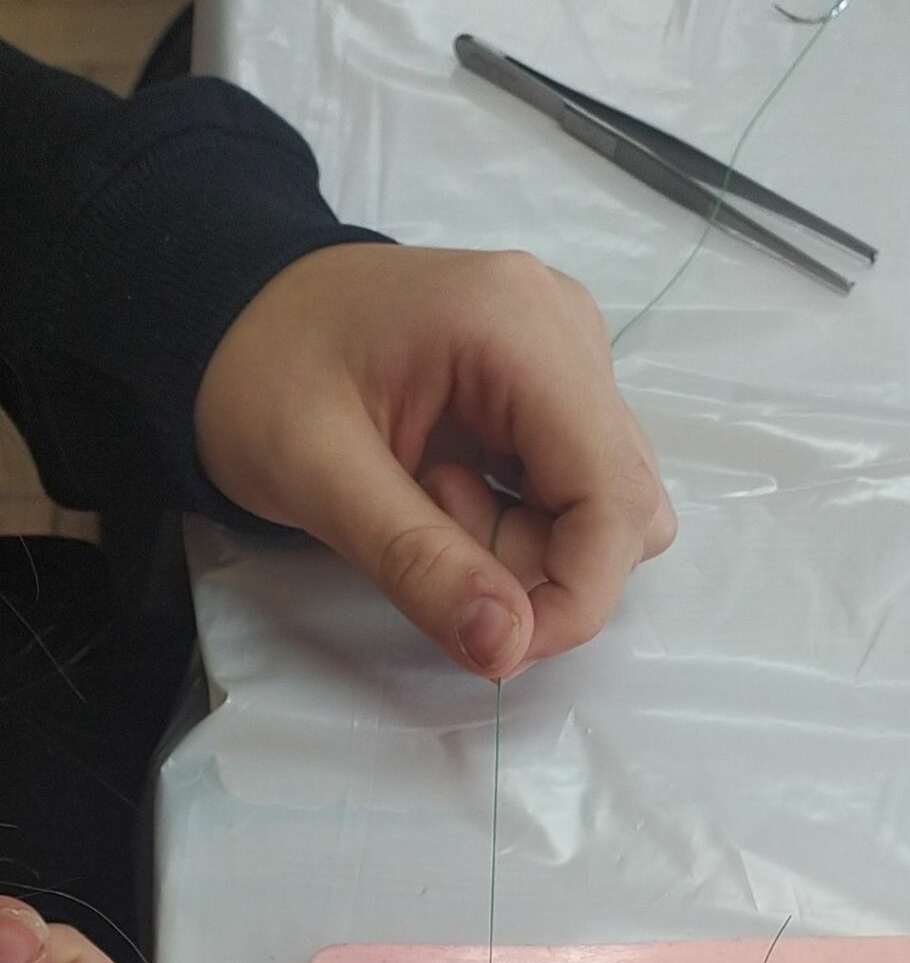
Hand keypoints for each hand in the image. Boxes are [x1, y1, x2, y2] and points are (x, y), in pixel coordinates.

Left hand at [195, 244, 675, 677]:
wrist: (232, 313)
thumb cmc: (257, 376)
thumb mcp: (314, 475)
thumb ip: (415, 562)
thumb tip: (507, 649)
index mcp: (518, 328)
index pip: (615, 496)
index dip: (576, 596)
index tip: (498, 645)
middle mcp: (568, 331)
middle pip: (624, 507)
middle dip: (543, 571)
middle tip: (428, 543)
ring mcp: (571, 355)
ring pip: (609, 508)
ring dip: (531, 551)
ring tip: (430, 506)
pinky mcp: (558, 387)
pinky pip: (580, 490)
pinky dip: (524, 526)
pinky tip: (449, 494)